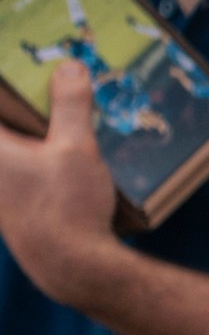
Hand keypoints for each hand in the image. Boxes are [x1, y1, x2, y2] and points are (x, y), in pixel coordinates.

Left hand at [0, 60, 129, 309]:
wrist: (70, 269)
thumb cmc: (66, 207)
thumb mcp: (76, 149)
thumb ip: (70, 105)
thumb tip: (70, 66)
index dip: (8, 86)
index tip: (14, 65)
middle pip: (7, 129)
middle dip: (20, 111)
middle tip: (51, 87)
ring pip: (9, 151)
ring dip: (26, 133)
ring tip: (60, 114)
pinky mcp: (10, 206)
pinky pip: (15, 170)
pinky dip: (30, 154)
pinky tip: (62, 153)